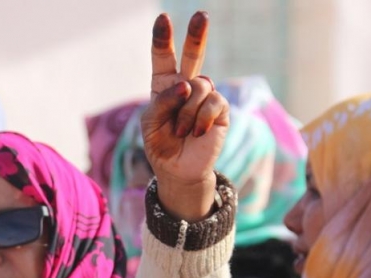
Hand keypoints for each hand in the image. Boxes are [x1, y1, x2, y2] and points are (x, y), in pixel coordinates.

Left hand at [141, 11, 229, 221]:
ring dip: (186, 111)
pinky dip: (201, 118)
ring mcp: (205, 97)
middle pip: (193, 55)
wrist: (178, 169)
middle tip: (201, 15)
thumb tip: (187, 85)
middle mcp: (187, 86)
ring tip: (182, 131)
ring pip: (199, 86)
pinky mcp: (220, 111)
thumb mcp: (151, 122)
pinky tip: (197, 132)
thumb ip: (163, 100)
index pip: (163, 58)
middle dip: (197, 35)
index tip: (163, 19)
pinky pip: (213, 102)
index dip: (163, 39)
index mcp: (165, 85)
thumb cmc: (161, 144)